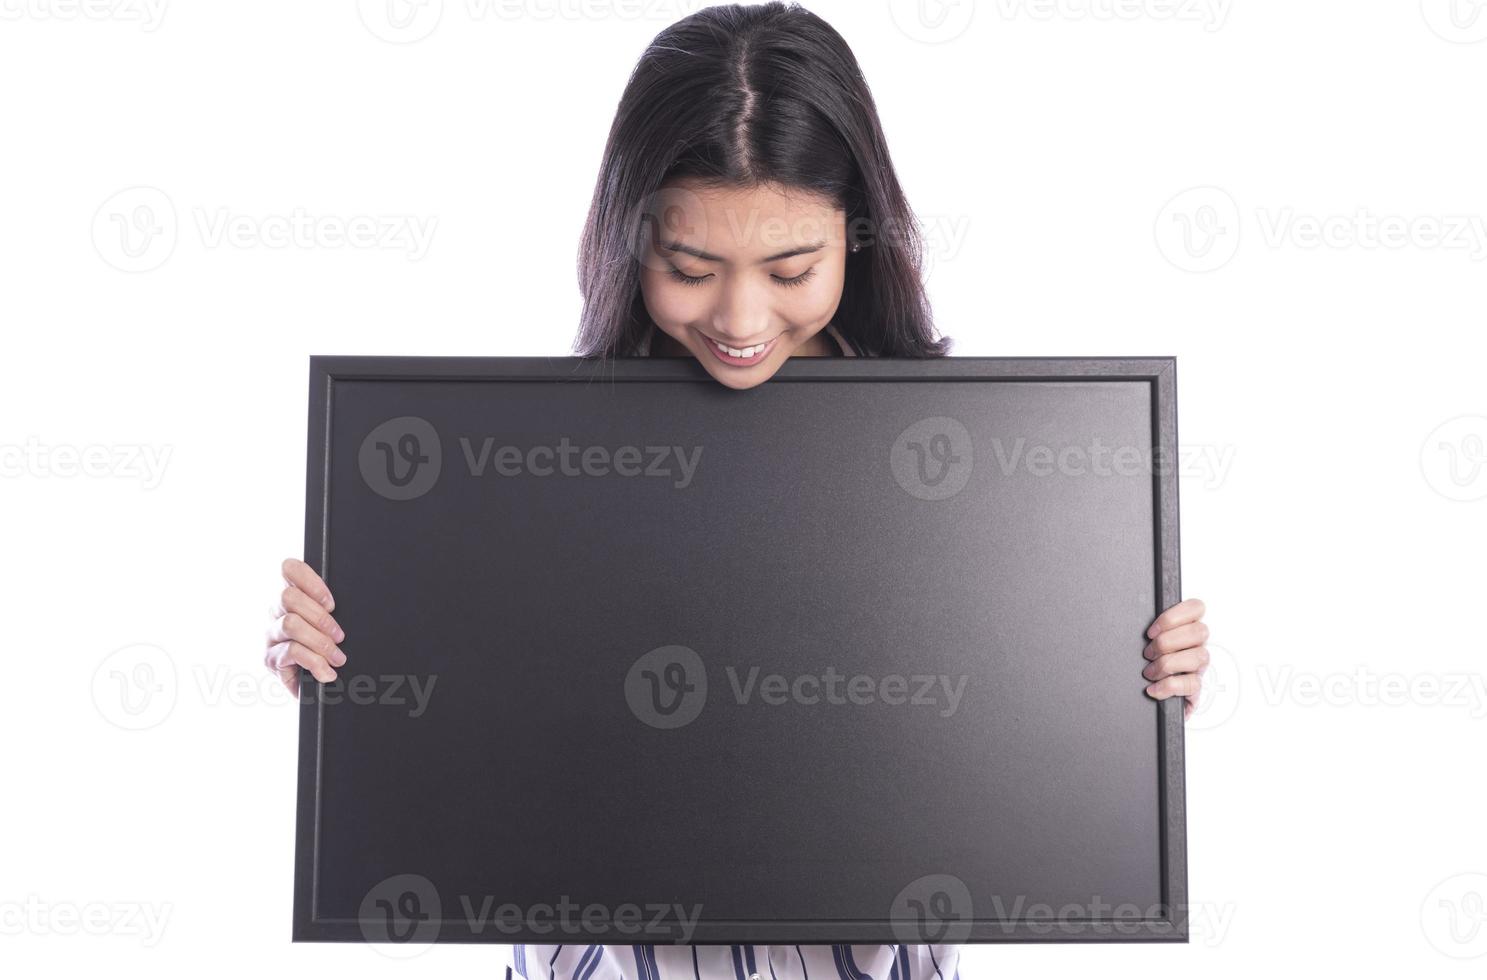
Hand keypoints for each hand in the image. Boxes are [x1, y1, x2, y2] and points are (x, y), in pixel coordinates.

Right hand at [264, 557, 346, 697]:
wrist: (320, 690)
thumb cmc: (330, 651)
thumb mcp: (334, 625)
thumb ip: (333, 609)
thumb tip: (354, 598)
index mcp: (293, 598)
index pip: (289, 569)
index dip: (310, 581)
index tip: (331, 603)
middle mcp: (276, 613)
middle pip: (288, 597)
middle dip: (320, 617)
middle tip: (339, 636)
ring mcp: (271, 636)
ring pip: (291, 624)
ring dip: (320, 642)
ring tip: (337, 657)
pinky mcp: (270, 659)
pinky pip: (291, 651)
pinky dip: (315, 662)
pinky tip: (326, 672)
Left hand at [1142, 597, 1207, 721]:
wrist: (1144, 697)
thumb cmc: (1145, 663)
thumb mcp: (1144, 641)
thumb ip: (1148, 630)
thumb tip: (1130, 619)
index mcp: (1186, 627)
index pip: (1196, 607)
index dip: (1173, 617)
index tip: (1150, 632)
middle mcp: (1197, 645)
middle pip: (1199, 632)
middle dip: (1167, 642)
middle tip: (1148, 653)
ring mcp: (1199, 667)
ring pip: (1200, 656)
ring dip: (1168, 664)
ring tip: (1149, 672)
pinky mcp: (1196, 689)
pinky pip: (1192, 684)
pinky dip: (1169, 686)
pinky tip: (1154, 688)